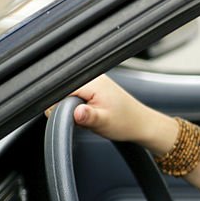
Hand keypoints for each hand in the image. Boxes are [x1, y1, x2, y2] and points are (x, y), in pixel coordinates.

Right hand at [49, 75, 174, 151]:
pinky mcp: (95, 87)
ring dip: (73, 107)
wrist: (140, 123)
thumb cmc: (125, 122)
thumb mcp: (103, 122)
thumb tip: (75, 112)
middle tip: (83, 118)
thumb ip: (87, 117)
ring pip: (69, 94)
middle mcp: (93, 77)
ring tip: (90, 115)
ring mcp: (94, 81)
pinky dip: (79, 106)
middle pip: (63, 91)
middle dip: (67, 108)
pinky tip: (90, 112)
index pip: (61, 90)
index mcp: (94, 82)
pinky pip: (77, 95)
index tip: (70, 117)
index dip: (59, 106)